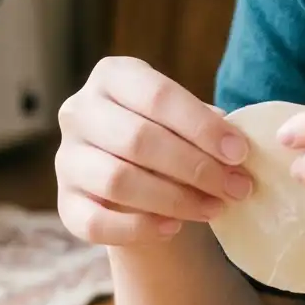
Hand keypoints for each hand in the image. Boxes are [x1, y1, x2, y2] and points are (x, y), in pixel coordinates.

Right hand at [56, 57, 254, 247]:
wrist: (137, 179)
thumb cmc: (169, 137)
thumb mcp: (186, 120)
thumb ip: (206, 127)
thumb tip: (233, 144)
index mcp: (112, 76)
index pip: (157, 95)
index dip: (201, 126)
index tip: (239, 153)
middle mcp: (79, 111)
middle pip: (138, 140)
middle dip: (195, 167)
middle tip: (236, 188)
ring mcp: (67, 158)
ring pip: (117, 181)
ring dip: (175, 200)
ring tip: (214, 208)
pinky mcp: (64, 203)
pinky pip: (95, 222)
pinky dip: (138, 228)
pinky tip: (172, 229)